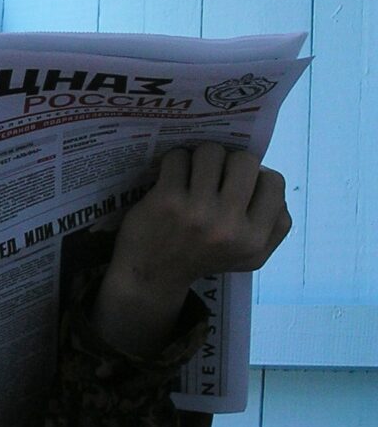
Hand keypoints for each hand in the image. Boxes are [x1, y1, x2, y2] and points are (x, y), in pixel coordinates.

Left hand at [92, 142, 290, 354]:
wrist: (152, 274)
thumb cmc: (203, 258)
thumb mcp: (251, 256)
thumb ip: (275, 224)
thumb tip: (271, 178)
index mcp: (254, 240)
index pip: (274, 183)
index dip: (256, 177)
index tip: (238, 185)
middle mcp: (229, 226)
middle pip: (244, 161)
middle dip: (229, 161)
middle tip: (214, 175)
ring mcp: (197, 211)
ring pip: (211, 152)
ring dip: (200, 158)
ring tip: (192, 174)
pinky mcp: (167, 200)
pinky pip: (178, 157)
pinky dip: (175, 161)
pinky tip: (172, 177)